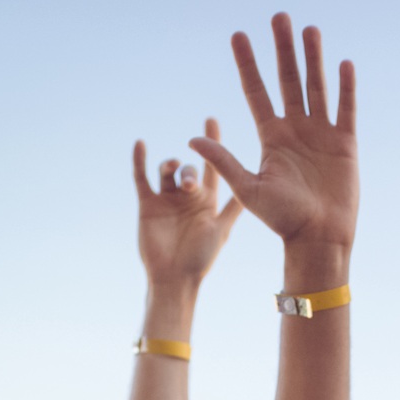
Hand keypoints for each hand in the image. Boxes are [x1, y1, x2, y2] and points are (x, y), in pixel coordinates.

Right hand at [133, 118, 242, 290]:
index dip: (212, 145)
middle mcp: (186, 197)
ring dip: (171, 166)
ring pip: (167, 170)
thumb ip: (234, 208)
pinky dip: (140, 160)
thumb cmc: (200, 259)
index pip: (211, 167)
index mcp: (206, 201)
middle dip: (190, 170)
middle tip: (191, 185)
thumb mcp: (221, 230)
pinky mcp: (147, 204)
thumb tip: (258, 188)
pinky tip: (141, 144)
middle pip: (188, 168)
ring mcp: (166, 200)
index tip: (212, 121)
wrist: (175, 278)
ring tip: (174, 172)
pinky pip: (141, 177)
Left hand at [190, 14, 356, 257]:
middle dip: (282, 49)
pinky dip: (345, 87)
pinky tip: (343, 63)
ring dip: (313, 58)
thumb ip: (224, 162)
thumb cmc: (282, 221)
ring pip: (316, 87)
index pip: (256, 92)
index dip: (247, 64)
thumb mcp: (248, 190)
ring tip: (309, 29)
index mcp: (270, 137)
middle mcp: (294, 130)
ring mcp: (320, 134)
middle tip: (278, 17)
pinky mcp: (345, 144)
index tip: (238, 36)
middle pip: (287, 80)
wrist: (319, 240)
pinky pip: (345, 108)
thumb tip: (192, 140)